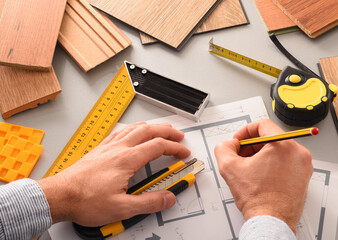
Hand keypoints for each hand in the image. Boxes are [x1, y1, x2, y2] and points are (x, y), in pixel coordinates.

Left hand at [37, 122, 190, 225]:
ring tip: (161, 129)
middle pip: (149, 131)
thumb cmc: (85, 200)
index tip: (184, 153)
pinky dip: (133, 128)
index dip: (175, 148)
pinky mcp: (100, 149)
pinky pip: (121, 131)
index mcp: (127, 160)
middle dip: (167, 131)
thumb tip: (167, 198)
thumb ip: (149, 202)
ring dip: (152, 127)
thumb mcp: (122, 208)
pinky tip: (132, 131)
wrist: (60, 195)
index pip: (158, 146)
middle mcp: (118, 149)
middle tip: (178, 135)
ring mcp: (108, 147)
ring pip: (134, 128)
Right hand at [214, 119, 312, 232]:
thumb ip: (224, 147)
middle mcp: (298, 153)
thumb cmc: (258, 199)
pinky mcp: (303, 176)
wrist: (271, 222)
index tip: (239, 141)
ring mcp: (303, 165)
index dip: (245, 131)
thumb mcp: (229, 167)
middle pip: (271, 137)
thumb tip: (229, 144)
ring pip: (278, 149)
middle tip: (240, 155)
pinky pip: (285, 161)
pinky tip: (260, 175)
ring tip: (249, 168)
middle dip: (252, 144)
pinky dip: (271, 163)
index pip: (263, 124)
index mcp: (284, 145)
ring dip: (261, 154)